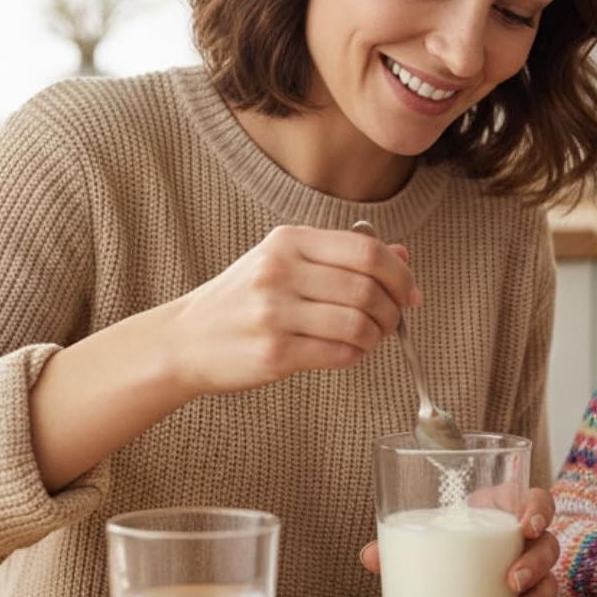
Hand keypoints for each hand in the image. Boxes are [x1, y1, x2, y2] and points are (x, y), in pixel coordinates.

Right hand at [162, 226, 419, 397]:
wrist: (185, 340)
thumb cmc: (244, 299)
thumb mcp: (287, 262)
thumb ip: (343, 256)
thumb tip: (402, 255)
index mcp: (289, 240)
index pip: (366, 250)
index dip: (400, 273)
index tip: (411, 293)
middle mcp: (280, 271)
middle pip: (367, 287)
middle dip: (392, 309)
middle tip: (393, 321)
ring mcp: (274, 312)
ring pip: (358, 323)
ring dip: (377, 336)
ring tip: (370, 338)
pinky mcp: (274, 353)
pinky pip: (339, 354)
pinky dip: (356, 356)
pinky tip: (349, 353)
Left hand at [359, 487, 559, 596]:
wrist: (457, 560)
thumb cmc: (449, 534)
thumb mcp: (431, 532)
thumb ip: (403, 541)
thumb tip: (369, 556)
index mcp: (505, 510)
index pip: (538, 501)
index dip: (538, 510)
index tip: (526, 525)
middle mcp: (525, 541)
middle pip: (548, 545)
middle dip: (534, 564)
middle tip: (511, 580)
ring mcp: (532, 572)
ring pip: (550, 583)